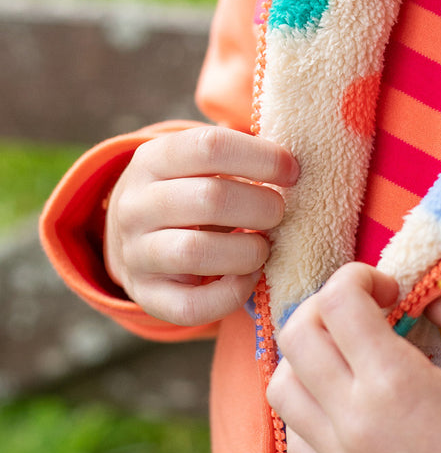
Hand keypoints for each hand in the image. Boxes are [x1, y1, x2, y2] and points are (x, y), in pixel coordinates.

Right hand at [104, 126, 297, 324]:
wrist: (134, 238)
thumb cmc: (190, 194)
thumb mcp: (201, 165)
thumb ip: (239, 160)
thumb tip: (294, 167)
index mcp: (154, 159)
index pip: (210, 146)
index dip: (262, 158)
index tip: (292, 171)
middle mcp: (136, 205)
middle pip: (210, 199)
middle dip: (262, 207)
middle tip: (278, 213)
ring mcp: (136, 253)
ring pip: (195, 252)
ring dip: (248, 252)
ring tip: (263, 247)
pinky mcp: (147, 296)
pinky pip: (192, 306)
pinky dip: (231, 294)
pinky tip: (248, 278)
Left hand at [267, 263, 440, 452]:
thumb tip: (428, 296)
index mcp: (394, 383)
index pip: (338, 303)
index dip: (358, 278)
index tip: (390, 289)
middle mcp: (353, 422)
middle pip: (296, 337)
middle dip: (326, 308)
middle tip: (366, 313)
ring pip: (281, 388)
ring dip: (307, 357)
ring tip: (350, 357)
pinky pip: (295, 438)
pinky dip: (308, 408)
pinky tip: (348, 403)